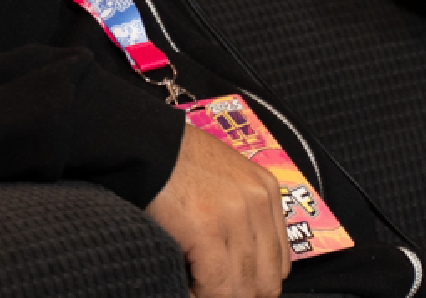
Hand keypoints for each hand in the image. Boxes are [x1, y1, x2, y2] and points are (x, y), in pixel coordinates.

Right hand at [146, 124, 291, 296]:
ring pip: (241, 288)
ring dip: (218, 296)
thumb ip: (240, 218)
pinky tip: (185, 288)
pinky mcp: (208, 228)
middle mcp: (260, 202)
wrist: (147, 143)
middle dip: (241, 295)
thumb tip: (238, 267)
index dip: (254, 284)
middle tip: (213, 293)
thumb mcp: (224, 182)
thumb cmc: (177, 163)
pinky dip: (199, 295)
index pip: (278, 263)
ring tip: (196, 290)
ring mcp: (237, 215)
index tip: (232, 289)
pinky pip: (215, 285)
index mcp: (267, 191)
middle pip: (266, 281)